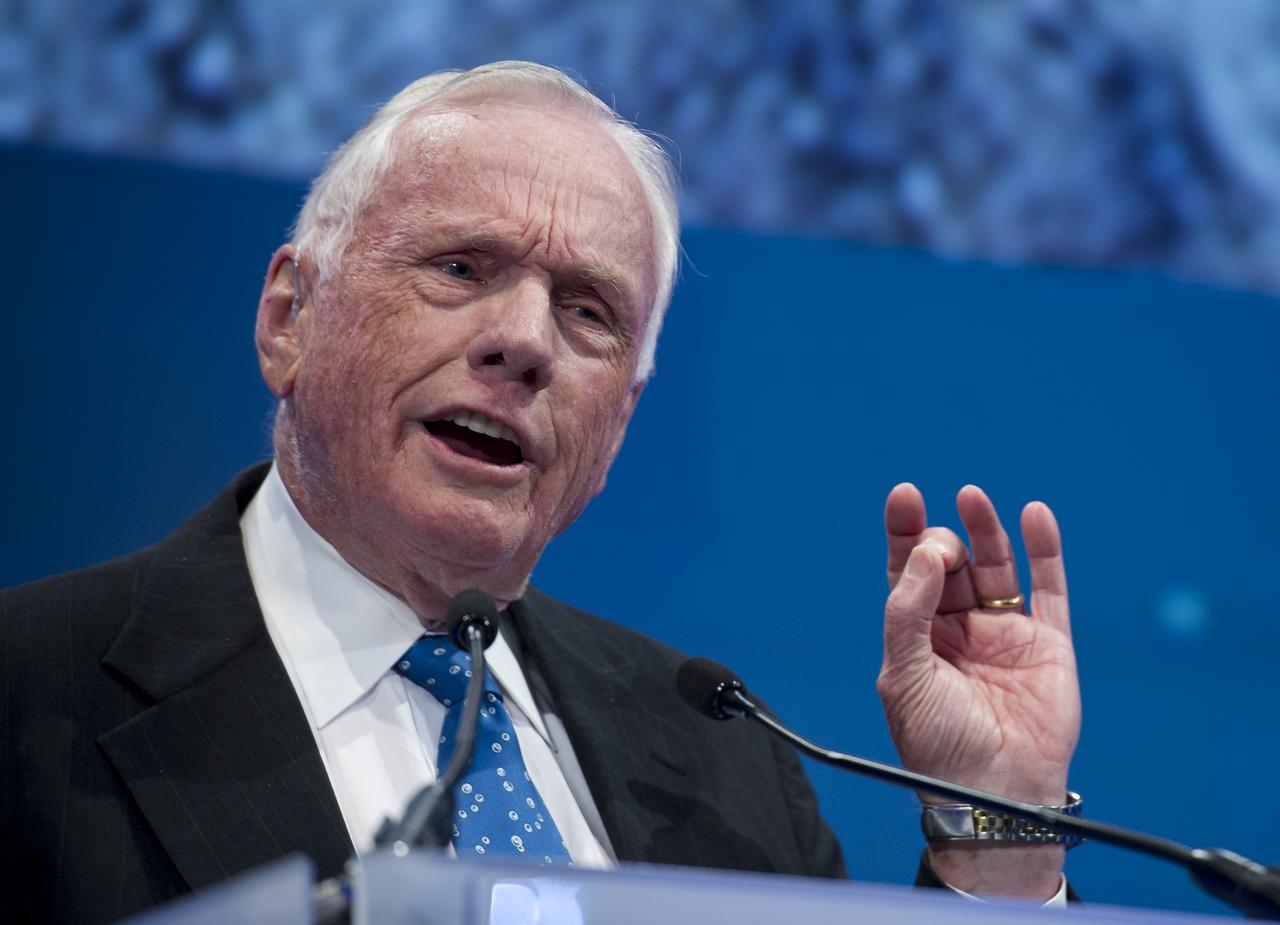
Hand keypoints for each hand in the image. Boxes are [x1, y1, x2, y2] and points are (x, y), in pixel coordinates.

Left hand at [877, 483, 1080, 898]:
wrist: (994, 795)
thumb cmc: (938, 745)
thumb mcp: (904, 677)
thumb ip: (908, 613)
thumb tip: (928, 552)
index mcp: (917, 635)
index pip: (908, 571)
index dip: (905, 532)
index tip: (903, 496)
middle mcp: (959, 628)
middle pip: (950, 562)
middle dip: (942, 540)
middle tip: (940, 544)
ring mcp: (1004, 633)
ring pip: (995, 566)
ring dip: (985, 529)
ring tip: (971, 497)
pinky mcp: (1048, 643)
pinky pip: (1048, 588)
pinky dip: (1044, 550)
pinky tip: (1035, 515)